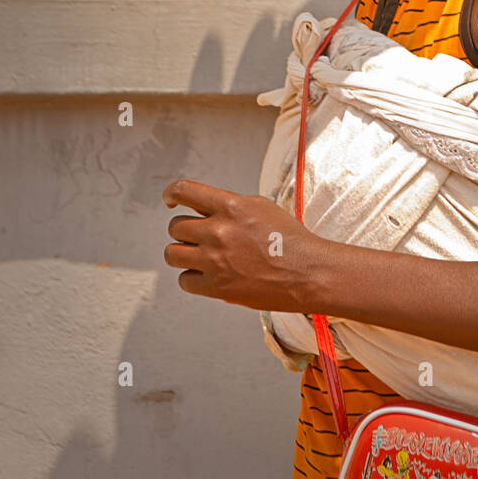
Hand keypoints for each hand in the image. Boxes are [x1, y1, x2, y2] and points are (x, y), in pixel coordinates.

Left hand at [162, 179, 325, 311]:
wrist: (307, 272)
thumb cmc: (288, 238)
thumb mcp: (260, 207)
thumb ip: (229, 205)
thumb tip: (202, 208)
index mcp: (230, 206)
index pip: (184, 191)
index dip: (171, 194)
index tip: (170, 200)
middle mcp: (218, 231)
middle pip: (175, 227)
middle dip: (184, 231)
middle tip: (199, 237)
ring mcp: (215, 261)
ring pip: (172, 254)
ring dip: (183, 254)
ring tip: (199, 256)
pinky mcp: (216, 287)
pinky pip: (184, 281)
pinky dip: (193, 278)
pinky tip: (209, 275)